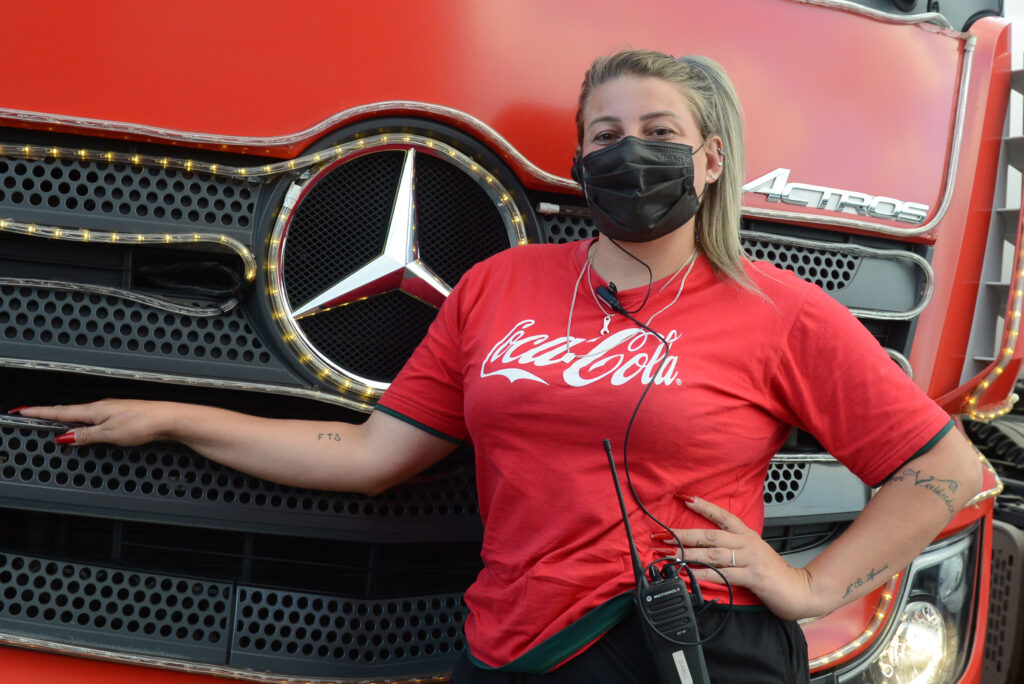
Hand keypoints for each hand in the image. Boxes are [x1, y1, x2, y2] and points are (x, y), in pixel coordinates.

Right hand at [15, 399, 178, 446]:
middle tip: (30, 414)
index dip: (40, 413)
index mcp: (94, 410)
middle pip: (69, 411)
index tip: (22, 411)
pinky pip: (95, 419)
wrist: (169, 419)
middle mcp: (102, 407)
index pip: (61, 412)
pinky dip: (83, 422)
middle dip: (48, 413)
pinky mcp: (123, 416)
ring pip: (82, 415)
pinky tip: (84, 426)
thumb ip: (86, 435)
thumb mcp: (109, 433)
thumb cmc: (143, 423)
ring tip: (50, 420)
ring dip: (65, 417)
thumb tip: (64, 436)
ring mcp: (113, 410)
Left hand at [652, 495, 819, 619]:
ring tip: (669, 556)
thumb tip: (705, 548)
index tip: (684, 498)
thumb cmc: (773, 573)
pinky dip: (704, 575)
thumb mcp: (752, 553)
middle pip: (709, 535)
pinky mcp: (752, 576)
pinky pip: (723, 574)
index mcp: (746, 534)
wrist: (800, 590)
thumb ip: (732, 548)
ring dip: (688, 554)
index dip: (703, 506)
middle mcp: (746, 543)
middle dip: (683, 535)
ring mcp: (749, 559)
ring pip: (713, 553)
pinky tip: (689, 576)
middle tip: (661, 536)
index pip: (722, 515)